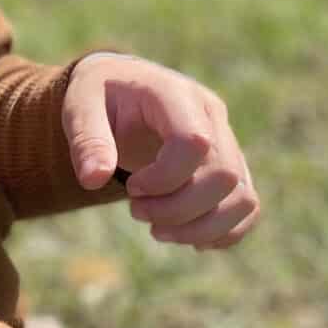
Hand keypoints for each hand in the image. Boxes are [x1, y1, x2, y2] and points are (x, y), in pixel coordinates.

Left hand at [62, 52, 259, 248]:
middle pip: (224, 176)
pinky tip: (188, 237)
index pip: (195, 143)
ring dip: (201, 228)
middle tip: (136, 211)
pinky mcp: (230, 167)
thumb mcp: (80, 106)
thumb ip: (87, 140)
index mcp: (175, 94)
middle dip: (177, 210)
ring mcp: (226, 142)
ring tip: (158, 230)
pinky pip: (248, 207)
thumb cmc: (99, 97)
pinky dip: (223, 232)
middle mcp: (211, 115)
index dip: (163, 179)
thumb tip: (94, 180)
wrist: (119, 90)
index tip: (131, 188)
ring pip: (242, 197)